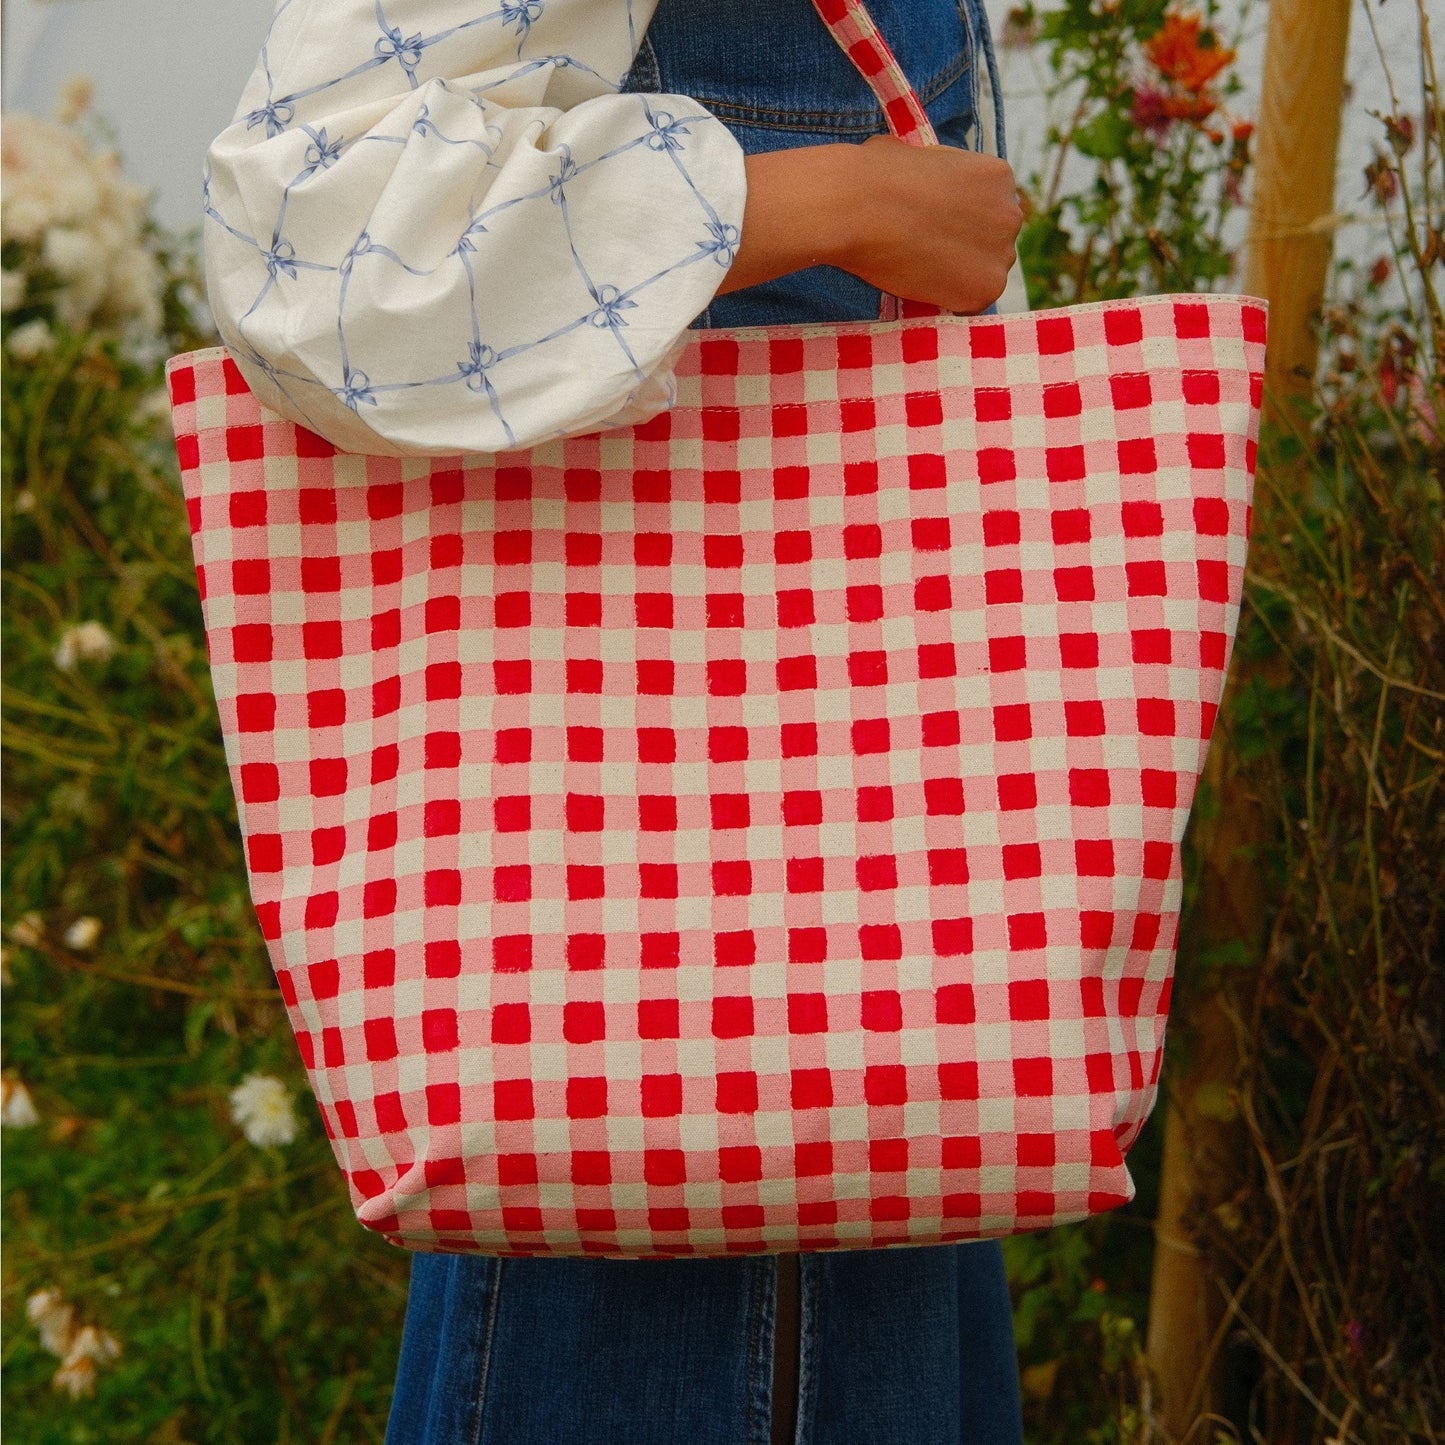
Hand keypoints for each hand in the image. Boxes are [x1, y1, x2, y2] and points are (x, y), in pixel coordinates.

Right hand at [718, 136, 1023, 313]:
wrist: (852, 205)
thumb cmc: (862, 177)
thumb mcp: (903, 162)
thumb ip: (924, 183)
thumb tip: (896, 189)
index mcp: (996, 174)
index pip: (986, 220)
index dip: (951, 235)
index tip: (922, 241)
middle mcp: (1011, 213)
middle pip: (987, 253)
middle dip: (952, 261)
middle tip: (908, 260)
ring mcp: (1000, 252)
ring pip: (974, 282)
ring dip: (942, 285)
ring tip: (901, 270)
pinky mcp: (980, 289)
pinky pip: (961, 310)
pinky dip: (934, 306)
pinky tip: (907, 288)